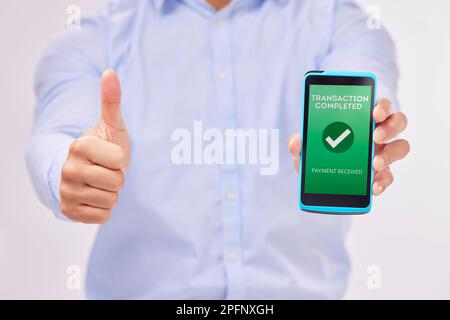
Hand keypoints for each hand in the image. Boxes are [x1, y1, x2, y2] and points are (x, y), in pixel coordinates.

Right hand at [59, 70, 129, 222]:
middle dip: (117, 177)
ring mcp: (66, 192)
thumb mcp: (112, 125)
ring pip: (110, 200)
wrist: (88, 171)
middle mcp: (67, 169)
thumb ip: (111, 101)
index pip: (118, 161)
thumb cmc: (105, 146)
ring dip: (111, 193)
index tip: (109, 155)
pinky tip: (96, 197)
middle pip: (116, 182)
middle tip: (106, 171)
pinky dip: (104, 208)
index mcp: (78, 146)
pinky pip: (103, 216)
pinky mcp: (69, 211)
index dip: (120, 159)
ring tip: (101, 183)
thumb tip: (110, 73)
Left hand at [288, 98, 409, 195]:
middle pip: (397, 122)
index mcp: (362, 118)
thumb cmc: (319, 150)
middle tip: (375, 136)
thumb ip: (300, 142)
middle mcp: (377, 133)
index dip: (382, 106)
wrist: (322, 175)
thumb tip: (296, 144)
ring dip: (391, 154)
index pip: (380, 105)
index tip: (374, 112)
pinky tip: (373, 187)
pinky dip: (383, 182)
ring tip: (375, 163)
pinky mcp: (381, 173)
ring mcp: (382, 152)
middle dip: (390, 127)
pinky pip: (389, 176)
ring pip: (401, 147)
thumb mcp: (307, 145)